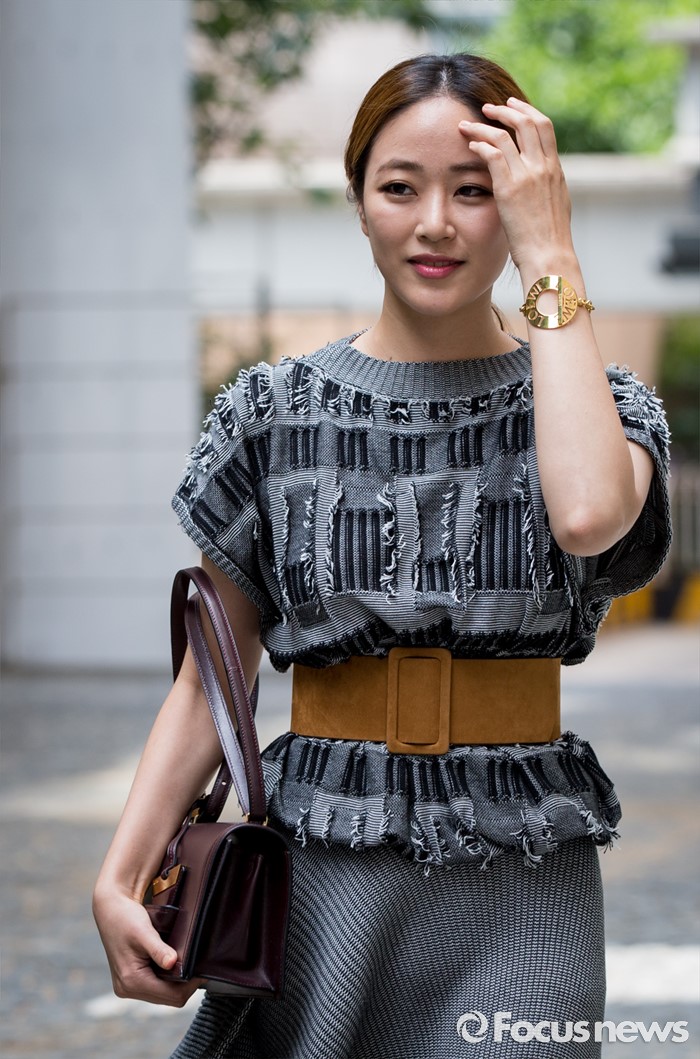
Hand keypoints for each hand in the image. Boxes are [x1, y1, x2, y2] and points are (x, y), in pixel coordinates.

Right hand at [93, 886, 201, 1006]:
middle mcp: (127, 989)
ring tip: (186, 963)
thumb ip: (159, 950)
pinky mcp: (130, 981)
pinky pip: (155, 987)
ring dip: (176, 982)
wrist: (110, 910)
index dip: (189, 986)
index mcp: (131, 981)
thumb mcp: (144, 932)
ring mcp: (127, 987)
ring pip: (162, 995)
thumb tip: (172, 963)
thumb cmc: (126, 918)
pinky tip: (173, 964)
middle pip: (168, 998)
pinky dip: (167, 978)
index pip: (171, 996)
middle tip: (197, 966)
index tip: (201, 971)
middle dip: (184, 985)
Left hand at [459, 99, 573, 275]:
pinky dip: (480, 144)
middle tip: (488, 107)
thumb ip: (547, 187)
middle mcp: (543, 167)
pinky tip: (470, 144)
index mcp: (555, 170)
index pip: (544, 127)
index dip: (527, 112)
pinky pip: (492, 155)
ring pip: (505, 135)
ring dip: (484, 125)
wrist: (549, 256)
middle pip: (527, 122)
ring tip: (468, 123)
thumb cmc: (550, 240)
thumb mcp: (556, 206)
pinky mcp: (509, 189)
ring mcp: (527, 176)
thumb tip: (541, 182)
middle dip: (506, 110)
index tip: (514, 107)